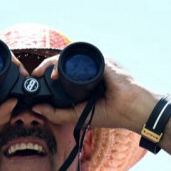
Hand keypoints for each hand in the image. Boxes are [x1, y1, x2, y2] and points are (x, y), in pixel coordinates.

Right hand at [0, 51, 29, 130]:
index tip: (25, 84)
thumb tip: (15, 102)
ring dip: (12, 60)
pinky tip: (11, 62)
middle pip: (1, 64)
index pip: (2, 76)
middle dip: (17, 69)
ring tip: (20, 71)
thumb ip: (1, 115)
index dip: (15, 78)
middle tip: (26, 77)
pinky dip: (0, 53)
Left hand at [30, 55, 159, 132]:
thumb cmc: (113, 113)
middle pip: (64, 60)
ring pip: (70, 55)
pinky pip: (82, 57)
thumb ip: (58, 114)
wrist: (134, 111)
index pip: (63, 70)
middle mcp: (90, 69)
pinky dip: (68, 62)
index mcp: (84, 79)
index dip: (48, 72)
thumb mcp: (79, 115)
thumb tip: (36, 108)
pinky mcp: (103, 62)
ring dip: (54, 62)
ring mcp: (97, 64)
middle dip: (47, 65)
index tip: (36, 79)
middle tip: (36, 75)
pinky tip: (58, 71)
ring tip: (46, 74)